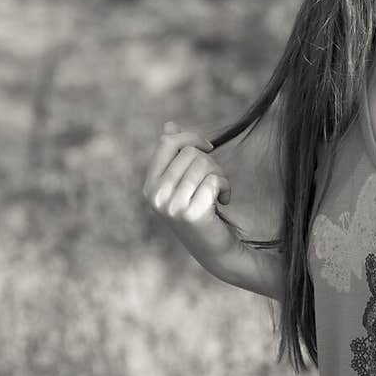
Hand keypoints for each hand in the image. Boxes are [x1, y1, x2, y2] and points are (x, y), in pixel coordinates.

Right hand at [142, 121, 237, 268]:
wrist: (215, 249)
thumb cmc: (200, 210)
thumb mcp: (183, 182)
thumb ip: (175, 154)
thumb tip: (169, 125)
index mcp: (150, 186)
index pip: (167, 142)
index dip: (190, 137)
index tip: (208, 147)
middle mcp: (156, 196)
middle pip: (190, 152)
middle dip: (210, 161)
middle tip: (214, 181)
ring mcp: (171, 206)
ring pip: (203, 164)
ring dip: (219, 174)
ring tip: (218, 191)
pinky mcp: (191, 213)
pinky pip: (214, 180)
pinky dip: (225, 187)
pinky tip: (223, 201)